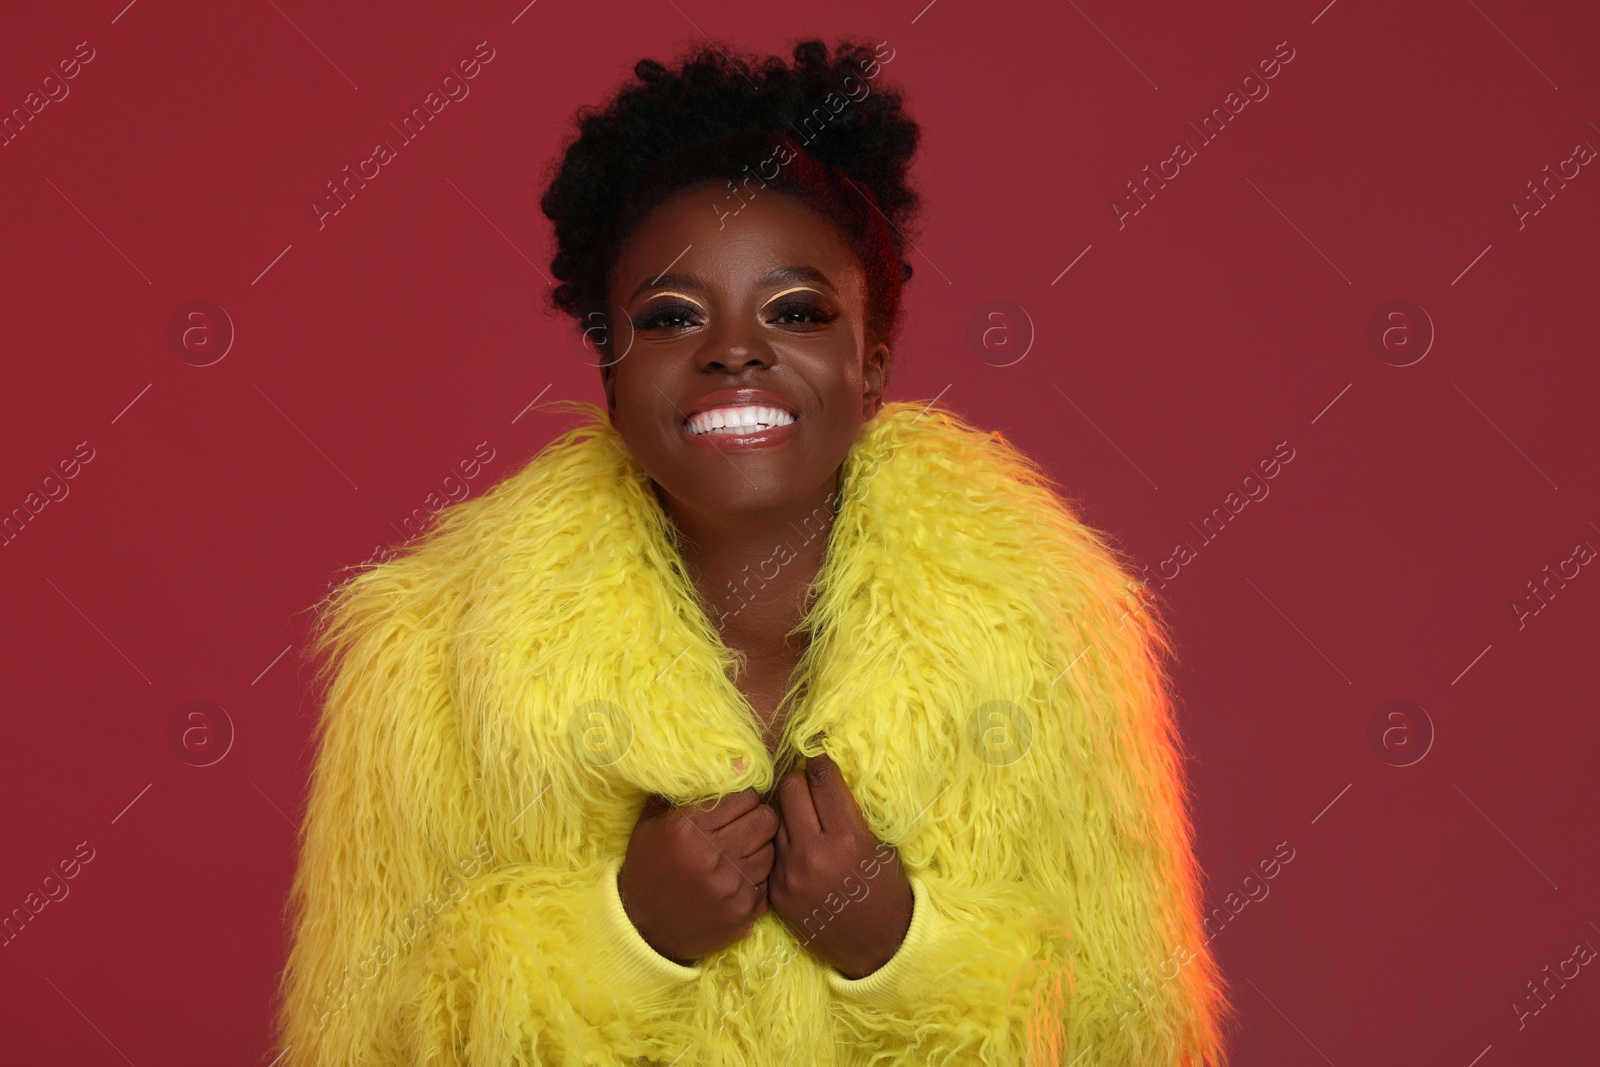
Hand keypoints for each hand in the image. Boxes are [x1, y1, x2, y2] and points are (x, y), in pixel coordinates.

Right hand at [618, 787, 779, 964]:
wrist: (643, 930)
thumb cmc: (647, 870)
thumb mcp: (649, 826)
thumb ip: (678, 793)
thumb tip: (723, 765)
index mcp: (689, 829)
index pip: (744, 798)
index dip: (744, 798)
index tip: (738, 805)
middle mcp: (713, 856)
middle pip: (766, 820)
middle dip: (759, 817)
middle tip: (748, 824)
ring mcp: (731, 886)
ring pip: (772, 850)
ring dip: (762, 847)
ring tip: (744, 850)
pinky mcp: (743, 911)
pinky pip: (768, 881)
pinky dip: (758, 877)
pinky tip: (741, 876)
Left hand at [768, 753, 913, 978]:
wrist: (877, 948)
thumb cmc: (885, 889)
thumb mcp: (878, 845)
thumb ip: (848, 813)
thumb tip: (823, 779)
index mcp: (848, 839)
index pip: (822, 779)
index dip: (822, 765)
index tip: (823, 765)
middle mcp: (814, 854)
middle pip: (790, 789)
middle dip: (801, 782)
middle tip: (811, 790)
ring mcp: (790, 875)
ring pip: (775, 817)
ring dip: (789, 813)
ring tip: (805, 821)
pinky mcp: (776, 892)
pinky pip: (772, 850)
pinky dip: (783, 843)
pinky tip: (798, 848)